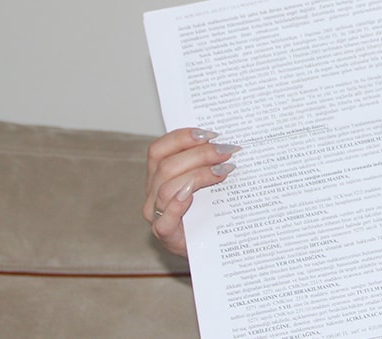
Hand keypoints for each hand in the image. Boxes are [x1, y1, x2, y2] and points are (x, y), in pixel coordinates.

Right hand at [143, 127, 239, 256]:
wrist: (211, 247)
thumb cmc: (210, 211)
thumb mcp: (209, 182)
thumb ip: (210, 163)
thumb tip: (228, 143)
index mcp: (159, 176)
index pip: (159, 150)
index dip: (182, 137)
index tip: (210, 134)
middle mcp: (153, 193)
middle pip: (166, 166)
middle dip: (199, 154)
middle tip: (226, 151)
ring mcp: (156, 215)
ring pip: (167, 187)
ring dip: (198, 175)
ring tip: (223, 171)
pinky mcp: (166, 235)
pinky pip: (164, 219)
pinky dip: (177, 205)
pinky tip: (192, 196)